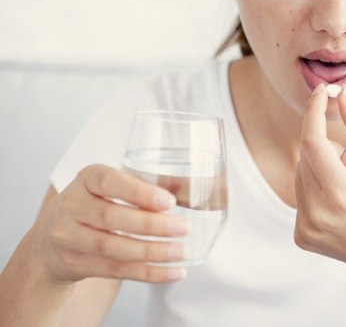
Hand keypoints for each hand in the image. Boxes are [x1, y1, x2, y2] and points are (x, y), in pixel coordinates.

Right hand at [30, 165, 188, 283]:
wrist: (51, 239)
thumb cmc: (96, 204)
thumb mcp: (111, 187)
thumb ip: (144, 186)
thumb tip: (188, 189)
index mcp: (86, 178)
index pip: (109, 182)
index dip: (139, 192)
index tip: (170, 201)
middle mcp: (72, 206)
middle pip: (111, 217)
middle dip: (151, 225)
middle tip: (184, 227)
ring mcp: (69, 237)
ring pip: (112, 248)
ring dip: (152, 252)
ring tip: (181, 251)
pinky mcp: (75, 264)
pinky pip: (115, 271)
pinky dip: (148, 273)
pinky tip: (173, 272)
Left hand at [294, 85, 345, 280]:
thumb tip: (342, 95)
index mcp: (340, 194)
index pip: (312, 141)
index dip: (314, 111)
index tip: (322, 91)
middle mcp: (316, 213)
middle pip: (306, 156)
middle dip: (327, 148)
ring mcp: (305, 228)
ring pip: (300, 173)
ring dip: (321, 169)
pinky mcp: (300, 236)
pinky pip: (300, 195)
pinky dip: (316, 189)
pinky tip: (341, 206)